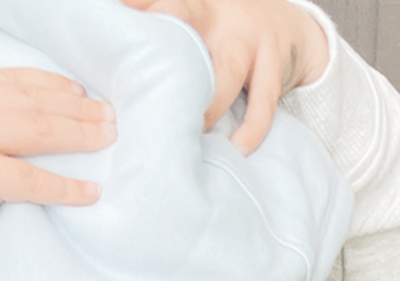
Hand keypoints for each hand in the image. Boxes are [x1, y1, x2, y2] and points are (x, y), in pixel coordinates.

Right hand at [0, 70, 115, 204]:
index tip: (75, 89)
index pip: (9, 81)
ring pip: (40, 131)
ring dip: (80, 133)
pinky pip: (33, 182)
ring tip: (108, 137)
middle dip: (76, 107)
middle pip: (34, 102)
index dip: (47, 84)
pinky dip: (65, 187)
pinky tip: (90, 191)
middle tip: (108, 115)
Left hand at [119, 0, 327, 153]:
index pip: (163, 4)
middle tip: (147, 94)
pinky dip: (250, 130)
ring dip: (208, 108)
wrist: (287, 25)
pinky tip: (236, 148)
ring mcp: (250, 40)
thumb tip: (112, 48)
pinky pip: (263, 104)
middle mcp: (221, 16)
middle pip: (190, 25)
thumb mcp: (198, 22)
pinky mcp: (274, 66)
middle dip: (169, 54)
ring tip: (191, 135)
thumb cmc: (225, 32)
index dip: (139, 7)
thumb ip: (163, 32)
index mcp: (195, 5)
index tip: (115, 14)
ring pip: (227, 74)